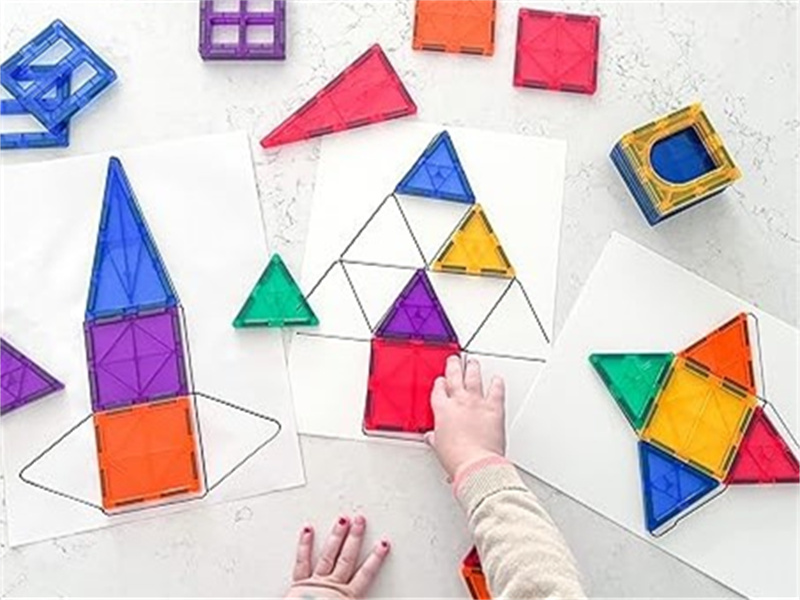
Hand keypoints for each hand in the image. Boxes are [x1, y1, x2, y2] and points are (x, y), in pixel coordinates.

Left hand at [285, 515, 389, 598]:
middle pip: (347, 557)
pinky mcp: (299, 584)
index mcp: (346, 598)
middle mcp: (332, 587)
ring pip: (329, 555)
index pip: (366, 574)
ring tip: (342, 519)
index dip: (376, 558)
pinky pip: (302, 561)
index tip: (383, 544)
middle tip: (361, 520)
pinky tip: (308, 530)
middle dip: (355, 537)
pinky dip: (305, 544)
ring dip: (336, 535)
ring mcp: (315, 583)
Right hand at [425, 356, 505, 478]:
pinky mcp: (494, 408)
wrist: (476, 463)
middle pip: (454, 376)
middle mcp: (459, 401)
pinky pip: (496, 390)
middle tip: (454, 359)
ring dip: (473, 368)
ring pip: (474, 377)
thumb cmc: (457, 458)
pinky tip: (497, 379)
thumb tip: (432, 438)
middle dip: (453, 366)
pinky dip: (497, 383)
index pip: (438, 390)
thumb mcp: (439, 448)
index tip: (441, 381)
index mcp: (442, 410)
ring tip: (473, 362)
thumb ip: (435, 438)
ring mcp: (477, 402)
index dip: (439, 384)